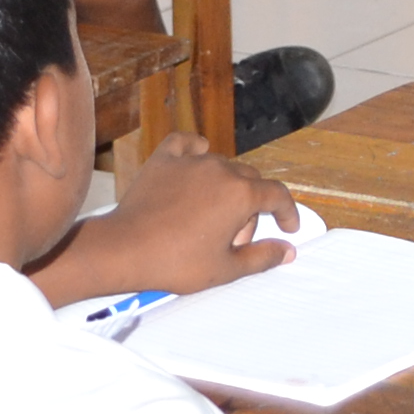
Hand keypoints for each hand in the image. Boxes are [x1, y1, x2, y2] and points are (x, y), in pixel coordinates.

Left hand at [56, 138, 299, 300]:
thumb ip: (262, 257)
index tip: (288, 228)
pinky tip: (196, 160)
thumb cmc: (177, 263)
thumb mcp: (226, 269)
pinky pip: (187, 144)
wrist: (125, 249)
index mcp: (241, 194)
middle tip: (234, 239)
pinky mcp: (163, 159)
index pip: (277, 195)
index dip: (288, 212)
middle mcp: (221, 169)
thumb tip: (289, 250)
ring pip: (222, 166)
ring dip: (225, 188)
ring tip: (210, 218)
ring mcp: (191, 161)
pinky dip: (196, 151)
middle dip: (250, 209)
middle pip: (249, 182)